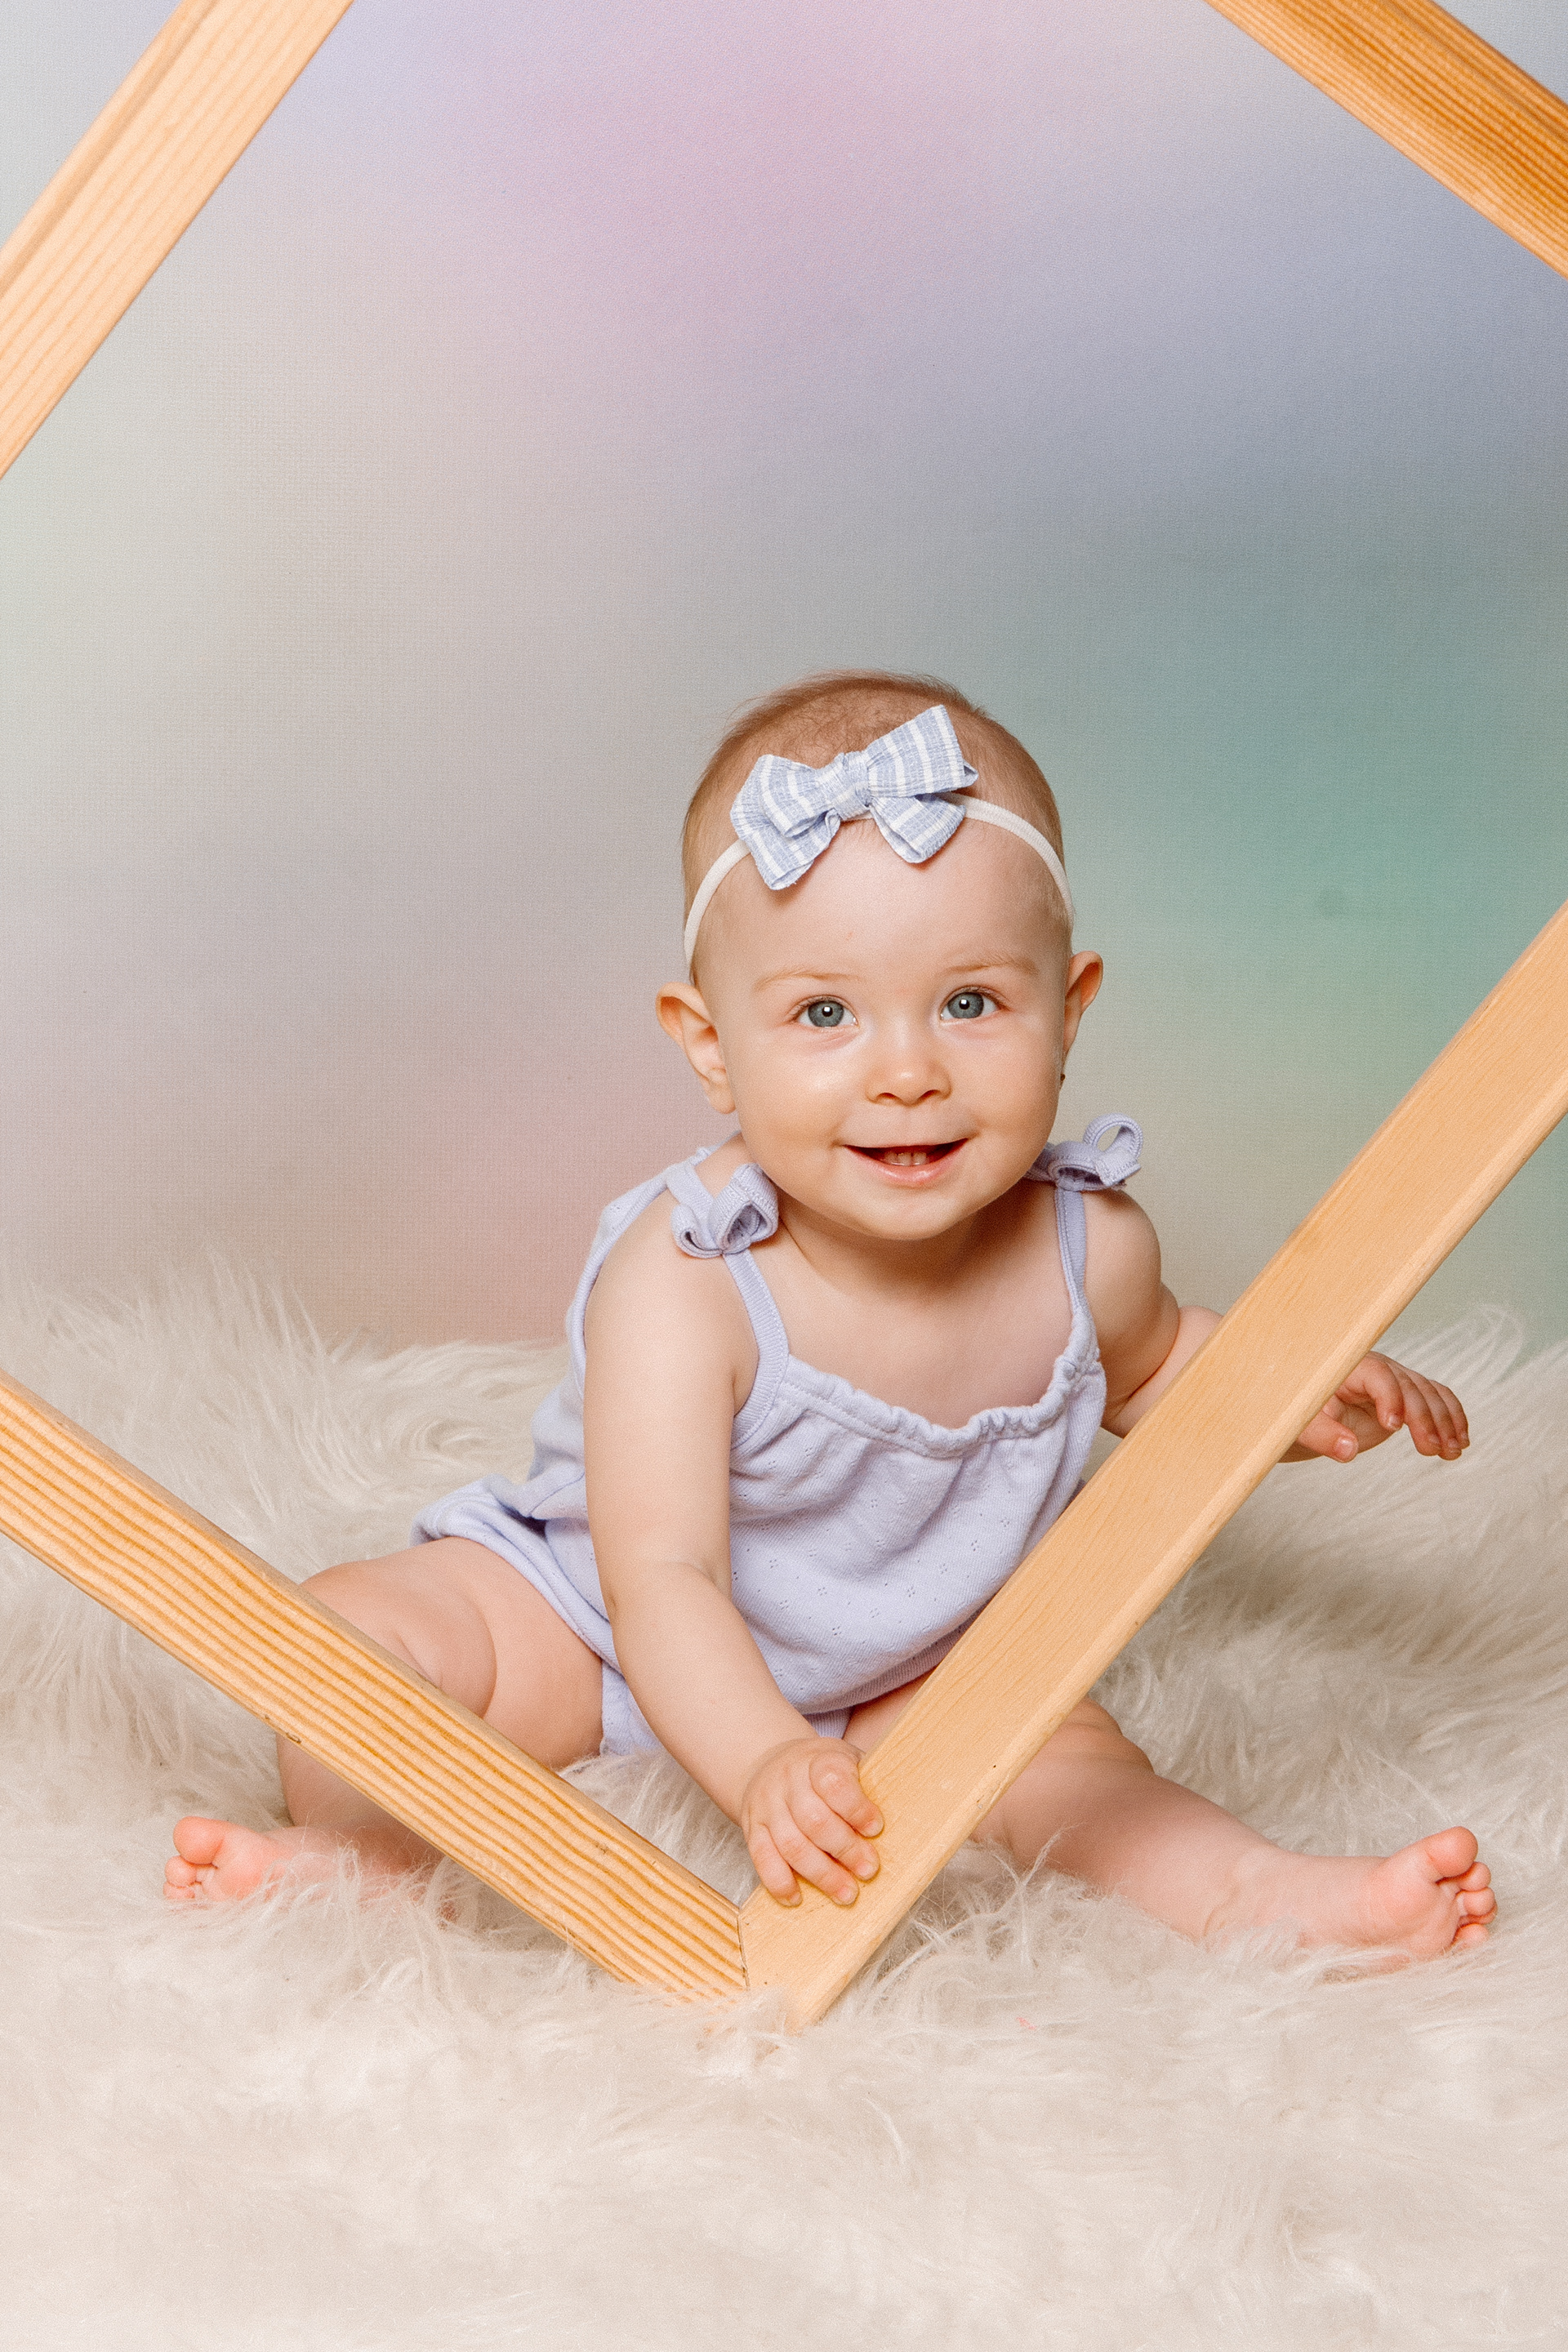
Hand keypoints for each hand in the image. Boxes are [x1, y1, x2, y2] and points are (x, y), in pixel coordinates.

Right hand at [740, 1737, 883, 1906]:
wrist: (768, 1763)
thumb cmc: (820, 1770)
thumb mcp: (845, 1761)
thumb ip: (866, 1786)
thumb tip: (905, 1818)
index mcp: (817, 1759)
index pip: (833, 1782)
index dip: (856, 1808)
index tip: (876, 1828)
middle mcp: (788, 1780)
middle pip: (814, 1820)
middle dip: (845, 1850)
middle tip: (868, 1870)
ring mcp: (767, 1805)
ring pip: (790, 1844)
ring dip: (821, 1874)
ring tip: (846, 1893)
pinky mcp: (752, 1828)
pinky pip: (761, 1857)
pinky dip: (779, 1881)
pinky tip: (797, 1897)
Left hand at [1291, 1352, 1468, 1463]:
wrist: (1312, 1413)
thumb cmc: (1305, 1415)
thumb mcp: (1305, 1426)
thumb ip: (1325, 1436)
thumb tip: (1347, 1451)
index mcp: (1350, 1369)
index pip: (1378, 1376)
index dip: (1389, 1398)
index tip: (1393, 1427)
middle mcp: (1378, 1370)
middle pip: (1410, 1386)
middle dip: (1424, 1418)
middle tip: (1431, 1450)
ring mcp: (1397, 1381)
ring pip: (1430, 1393)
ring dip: (1445, 1421)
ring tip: (1452, 1451)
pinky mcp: (1407, 1396)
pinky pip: (1437, 1400)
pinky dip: (1452, 1418)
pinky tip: (1461, 1442)